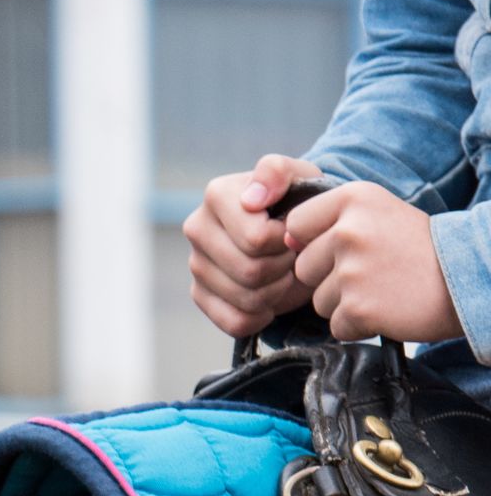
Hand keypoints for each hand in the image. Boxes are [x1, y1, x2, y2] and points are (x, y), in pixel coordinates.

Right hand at [188, 153, 321, 336]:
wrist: (294, 227)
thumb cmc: (299, 200)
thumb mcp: (301, 176)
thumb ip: (278, 173)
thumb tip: (252, 200)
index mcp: (217, 195)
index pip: (256, 240)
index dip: (287, 242)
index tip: (297, 232)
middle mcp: (197, 228)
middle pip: (251, 271)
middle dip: (284, 268)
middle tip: (296, 256)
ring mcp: (195, 264)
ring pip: (246, 299)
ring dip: (278, 292)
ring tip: (286, 272)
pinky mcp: (199, 295)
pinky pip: (235, 322)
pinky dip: (261, 316)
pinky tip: (271, 297)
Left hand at [287, 181, 463, 343]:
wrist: (467, 276)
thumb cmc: (420, 249)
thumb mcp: (380, 214)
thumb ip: (332, 221)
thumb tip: (286, 240)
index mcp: (354, 199)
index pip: (296, 224)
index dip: (313, 241)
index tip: (348, 246)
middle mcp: (349, 230)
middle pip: (303, 268)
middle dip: (330, 278)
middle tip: (375, 272)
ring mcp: (352, 270)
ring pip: (318, 300)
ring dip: (346, 303)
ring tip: (384, 289)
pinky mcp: (358, 307)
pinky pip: (336, 326)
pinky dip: (359, 325)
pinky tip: (388, 308)